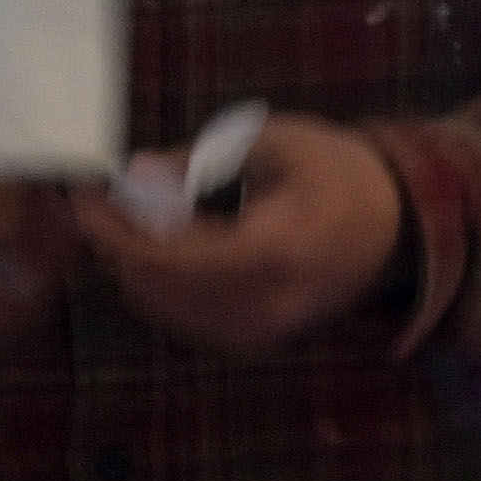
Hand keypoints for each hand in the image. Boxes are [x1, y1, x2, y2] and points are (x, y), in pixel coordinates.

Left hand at [94, 109, 405, 354]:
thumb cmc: (337, 173)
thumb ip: (200, 159)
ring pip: (163, 307)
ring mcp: (262, 329)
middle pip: (155, 286)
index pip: (166, 255)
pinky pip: (185, 318)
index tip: (83, 195)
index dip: (113, 228)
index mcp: (274, 250)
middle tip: (100, 200)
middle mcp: (266, 303)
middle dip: (115, 243)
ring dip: (131, 264)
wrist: (397, 227)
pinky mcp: (258, 338)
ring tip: (126, 217)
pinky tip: (160, 249)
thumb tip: (135, 173)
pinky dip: (158, 284)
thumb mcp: (273, 142)